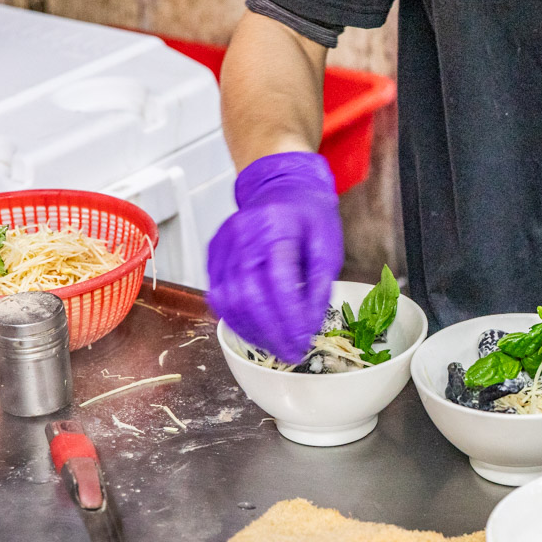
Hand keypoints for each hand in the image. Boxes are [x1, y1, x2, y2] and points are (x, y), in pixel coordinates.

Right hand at [207, 152, 342, 361]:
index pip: (279, 283)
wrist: (282, 187)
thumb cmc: (310, 216)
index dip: (290, 319)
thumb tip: (307, 325)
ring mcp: (223, 243)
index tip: (303, 342)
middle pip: (249, 295)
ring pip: (228, 299)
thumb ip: (319, 286)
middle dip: (270, 332)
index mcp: (277, 228)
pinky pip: (217, 293)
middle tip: (289, 353)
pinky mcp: (213, 253)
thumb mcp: (329, 247)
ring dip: (251, 330)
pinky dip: (235, 317)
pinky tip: (255, 330)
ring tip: (274, 345)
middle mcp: (244, 234)